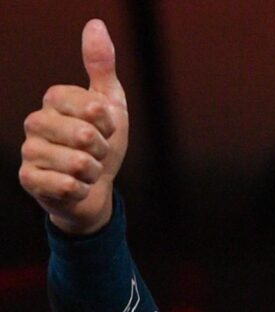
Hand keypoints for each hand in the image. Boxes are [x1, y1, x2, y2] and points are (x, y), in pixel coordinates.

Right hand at [19, 19, 128, 234]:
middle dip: (102, 149)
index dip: (107, 121)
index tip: (105, 127)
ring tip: (88, 170)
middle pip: (84, 135)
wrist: (96, 187)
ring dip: (94, 171)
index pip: (91, 106)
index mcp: (54, 99)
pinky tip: (77, 186)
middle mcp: (35, 122)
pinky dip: (81, 189)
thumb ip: (101, 66)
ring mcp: (29, 151)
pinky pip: (66, 185)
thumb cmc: (103, 142)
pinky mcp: (28, 179)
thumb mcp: (110, 103)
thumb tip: (95, 24)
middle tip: (97, 152)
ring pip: (78, 162)